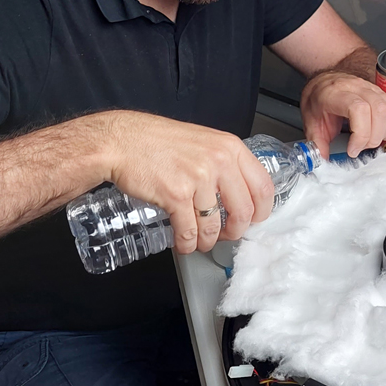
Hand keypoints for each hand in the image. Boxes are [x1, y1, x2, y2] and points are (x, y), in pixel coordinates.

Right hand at [92, 112, 274, 252]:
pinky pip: (189, 231)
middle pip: (244, 212)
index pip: (263, 187)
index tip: (253, 221)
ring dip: (207, 241)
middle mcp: (218, 161)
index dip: (261, 212)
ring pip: (214, 226)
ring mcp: (198, 179)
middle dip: (235, 232)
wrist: (122, 141)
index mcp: (230, 147)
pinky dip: (186, 244)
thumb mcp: (203, 141)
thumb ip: (223, 163)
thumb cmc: (157, 141)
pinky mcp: (176, 195)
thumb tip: (238, 193)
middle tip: (226, 235)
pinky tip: (183, 243)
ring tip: (200, 240)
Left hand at [300, 71, 385, 157]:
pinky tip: (378, 133)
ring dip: (384, 133)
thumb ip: (317, 143)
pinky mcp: (382, 94)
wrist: (324, 81)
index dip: (360, 134)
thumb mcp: (310, 122)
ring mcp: (373, 89)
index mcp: (337, 93)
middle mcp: (358, 88)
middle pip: (380, 111)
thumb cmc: (318, 98)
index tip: (352, 149)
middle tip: (360, 147)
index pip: (359, 109)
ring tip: (369, 140)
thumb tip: (323, 161)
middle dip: (373, 138)